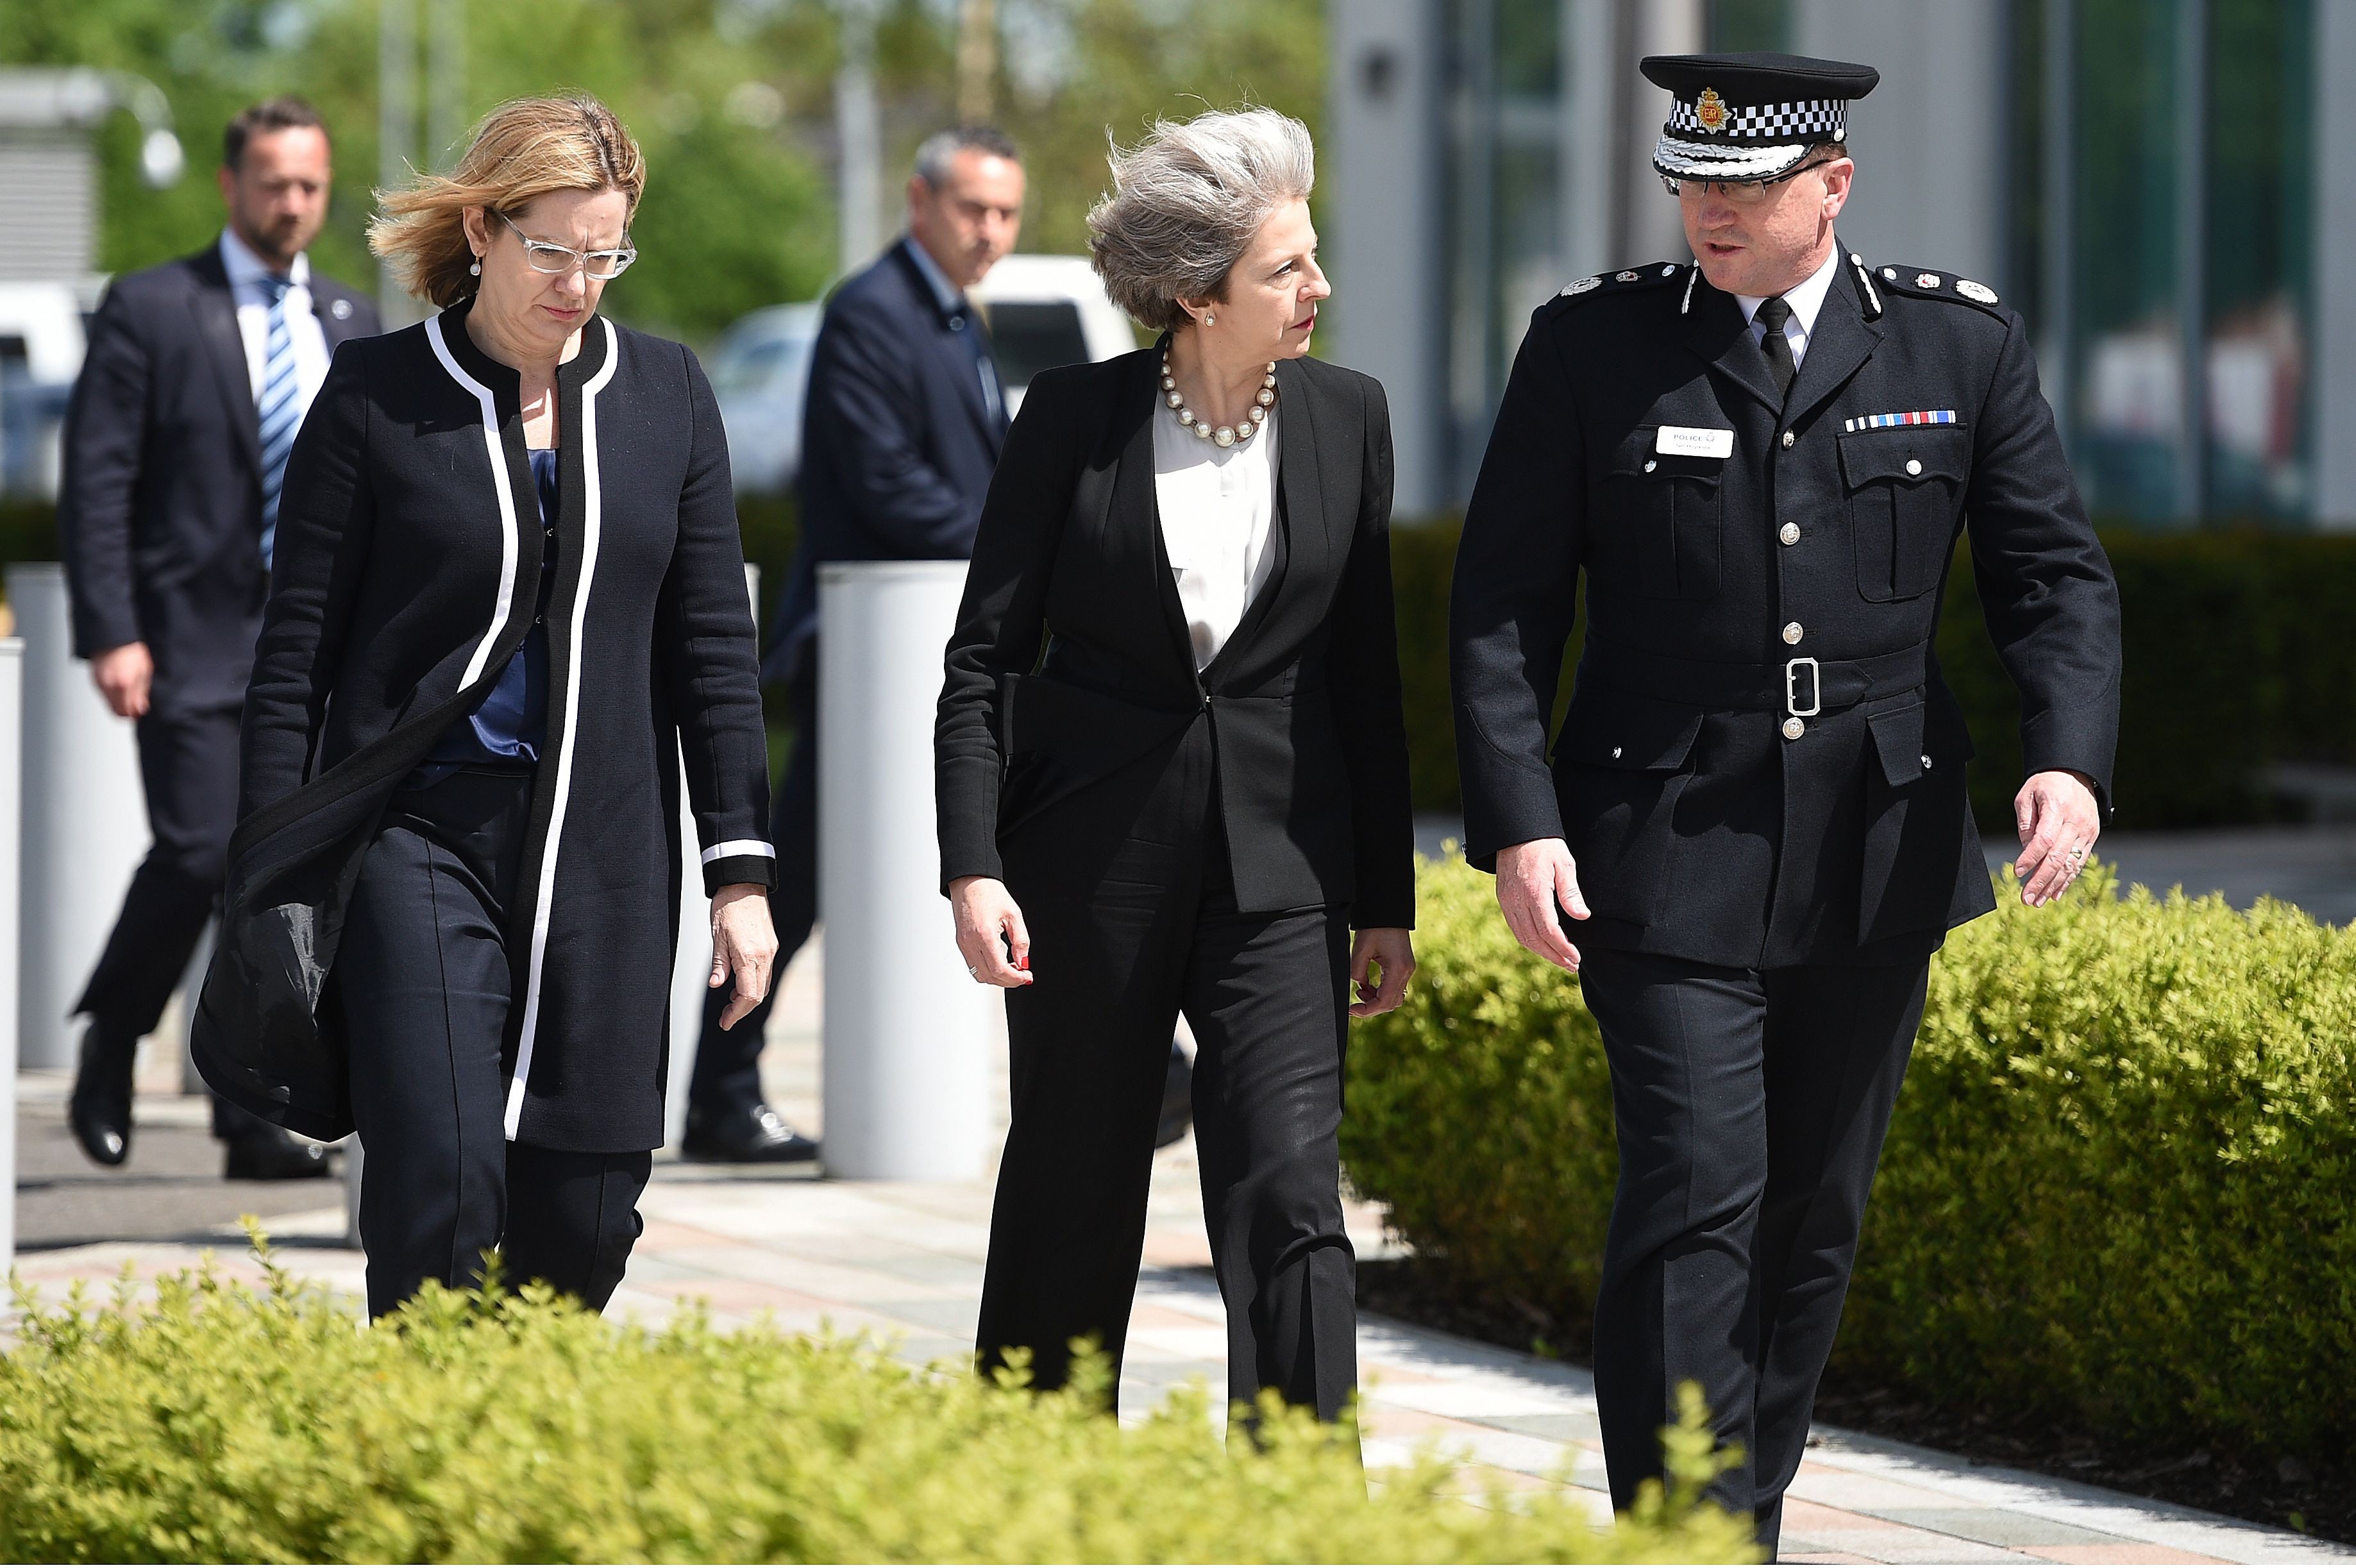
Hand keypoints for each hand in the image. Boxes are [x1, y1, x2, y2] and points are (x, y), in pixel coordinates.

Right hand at [90, 641, 151, 718]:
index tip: (139, 711)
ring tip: (129, 691)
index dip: (133, 714)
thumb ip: (142, 693)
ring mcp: (99, 684)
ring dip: (119, 703)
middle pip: (115, 712)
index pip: (125, 712)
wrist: (112, 639)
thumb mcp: (144, 671)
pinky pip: (104, 695)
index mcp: (123, 684)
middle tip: (135, 705)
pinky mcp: (94, 681)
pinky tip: (120, 686)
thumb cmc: (130, 651)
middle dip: (126, 711)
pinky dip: (112, 695)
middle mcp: (108, 686)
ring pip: (109, 704)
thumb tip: (140, 709)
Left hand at [709, 883, 777, 1029]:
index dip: (736, 1013)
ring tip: (729, 1002)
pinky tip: (739, 984)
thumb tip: (715, 985)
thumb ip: (718, 964)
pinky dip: (754, 984)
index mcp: (749, 956)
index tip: (724, 1022)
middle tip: (725, 1017)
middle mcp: (764, 956)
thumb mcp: (716, 937)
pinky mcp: (771, 946)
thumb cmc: (727, 907)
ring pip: (763, 985)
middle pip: (758, 995)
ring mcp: (770, 951)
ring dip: (748, 998)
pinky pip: (765, 973)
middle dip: (741, 1010)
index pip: (748, 996)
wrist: (744, 884)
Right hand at [950, 874, 1032, 986]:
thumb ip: (1021, 941)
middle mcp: (970, 943)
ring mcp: (963, 944)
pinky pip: (974, 965)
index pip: (999, 969)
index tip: (1027, 976)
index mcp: (984, 934)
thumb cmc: (990, 893)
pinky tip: (999, 960)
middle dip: (1008, 980)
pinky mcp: (961, 943)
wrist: (970, 882)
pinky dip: (988, 969)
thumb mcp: (1014, 915)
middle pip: (989, 977)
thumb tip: (1023, 962)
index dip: (1015, 978)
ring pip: (980, 975)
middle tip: (1022, 974)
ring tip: (1012, 967)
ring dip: (997, 977)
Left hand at [1348, 928, 1414, 1018]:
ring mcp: (1407, 970)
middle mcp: (1406, 972)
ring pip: (1394, 998)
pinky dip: (1380, 991)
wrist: (1388, 911)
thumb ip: (1357, 970)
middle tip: (1353, 1003)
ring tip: (1359, 990)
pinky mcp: (1404, 967)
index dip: (1366, 1010)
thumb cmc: (1375, 927)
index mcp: (1397, 969)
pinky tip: (1366, 985)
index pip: (1384, 1002)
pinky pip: (1394, 988)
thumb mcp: (1360, 949)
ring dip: (1376, 1000)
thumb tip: (1357, 984)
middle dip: (1371, 1007)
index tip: (1351, 1009)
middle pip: (1390, 1003)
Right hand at [1495, 837, 1588, 971]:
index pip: (1549, 930)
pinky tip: (1542, 944)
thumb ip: (1571, 892)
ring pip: (1522, 937)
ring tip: (1559, 959)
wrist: (1515, 830)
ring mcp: (1506, 900)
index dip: (1563, 948)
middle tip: (1571, 964)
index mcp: (1534, 892)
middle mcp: (1516, 900)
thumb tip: (1582, 916)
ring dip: (1541, 952)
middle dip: (1554, 956)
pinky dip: (1529, 941)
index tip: (1576, 957)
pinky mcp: (1502, 899)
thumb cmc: (1544, 844)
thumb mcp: (1564, 863)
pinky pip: (1515, 927)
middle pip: (1534, 939)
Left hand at [2013, 769, 2101, 906]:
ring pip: (2071, 864)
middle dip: (2041, 881)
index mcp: (2058, 809)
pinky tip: (2055, 893)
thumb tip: (2025, 851)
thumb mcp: (2027, 795)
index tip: (2017, 872)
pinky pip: (2080, 863)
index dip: (2031, 858)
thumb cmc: (2046, 784)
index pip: (2045, 840)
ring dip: (2053, 885)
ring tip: (2037, 901)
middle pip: (2059, 857)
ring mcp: (2087, 831)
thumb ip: (2025, 823)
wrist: (2076, 773)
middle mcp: (2076, 822)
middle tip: (2026, 899)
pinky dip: (2067, 880)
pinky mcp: (2092, 837)